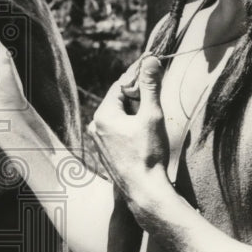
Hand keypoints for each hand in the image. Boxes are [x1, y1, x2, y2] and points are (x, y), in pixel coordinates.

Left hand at [87, 55, 173, 216]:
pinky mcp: (106, 151)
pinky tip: (146, 131)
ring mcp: (99, 140)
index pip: (121, 85)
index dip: (138, 74)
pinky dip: (132, 124)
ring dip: (136, 110)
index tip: (152, 61)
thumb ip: (151, 86)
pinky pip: (119, 129)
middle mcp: (95, 126)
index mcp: (102, 115)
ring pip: (120, 115)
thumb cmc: (148, 154)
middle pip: (120, 100)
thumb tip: (150, 60)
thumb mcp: (152, 115)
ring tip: (153, 114)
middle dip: (138, 94)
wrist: (145, 191)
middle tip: (156, 89)